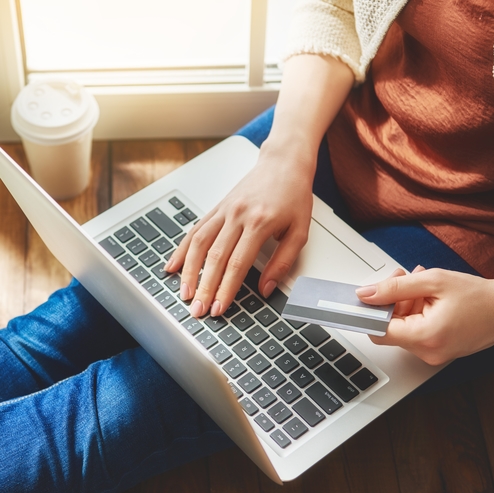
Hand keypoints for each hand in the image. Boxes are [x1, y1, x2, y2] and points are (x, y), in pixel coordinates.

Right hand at [165, 143, 314, 316]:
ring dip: (189, 271)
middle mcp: (237, 216)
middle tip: (197, 310)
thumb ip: (283, 262)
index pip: (238, 264)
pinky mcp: (217, 207)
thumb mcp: (300, 231)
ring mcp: (224, 210)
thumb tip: (266, 288)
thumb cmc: (294, 195)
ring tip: (184, 293)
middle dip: (204, 287)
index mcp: (259, 223)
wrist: (283, 162)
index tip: (219, 308)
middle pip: (214, 258)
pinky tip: (174, 265)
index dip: (226, 289)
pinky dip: (183, 249)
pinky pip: (195, 230)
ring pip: (199, 244)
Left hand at [356, 268, 493, 364]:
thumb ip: (395, 287)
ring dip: (404, 303)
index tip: (365, 298)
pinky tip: (427, 296)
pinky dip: (415, 312)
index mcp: (425, 337)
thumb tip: (366, 294)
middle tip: (402, 278)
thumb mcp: (432, 281)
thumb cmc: (479, 296)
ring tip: (420, 284)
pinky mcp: (437, 350)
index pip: (378, 331)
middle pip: (389, 327)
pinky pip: (414, 331)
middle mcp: (427, 352)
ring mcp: (432, 354)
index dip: (369, 312)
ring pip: (401, 327)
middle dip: (391, 300)